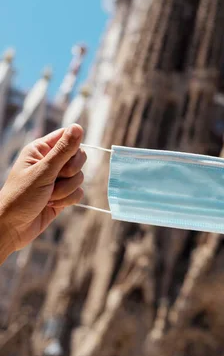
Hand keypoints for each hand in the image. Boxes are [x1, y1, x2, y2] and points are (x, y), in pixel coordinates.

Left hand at [0, 125, 85, 257]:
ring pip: (80, 177)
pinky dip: (68, 200)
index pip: (67, 136)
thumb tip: (78, 127)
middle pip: (78, 157)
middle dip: (70, 172)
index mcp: (41, 149)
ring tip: (48, 196)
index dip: (73, 147)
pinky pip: (78, 192)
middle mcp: (50, 162)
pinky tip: (52, 204)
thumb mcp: (43, 172)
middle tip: (55, 179)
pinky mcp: (63, 195)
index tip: (66, 160)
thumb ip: (63, 150)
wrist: (12, 228)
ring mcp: (57, 179)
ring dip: (66, 190)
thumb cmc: (21, 197)